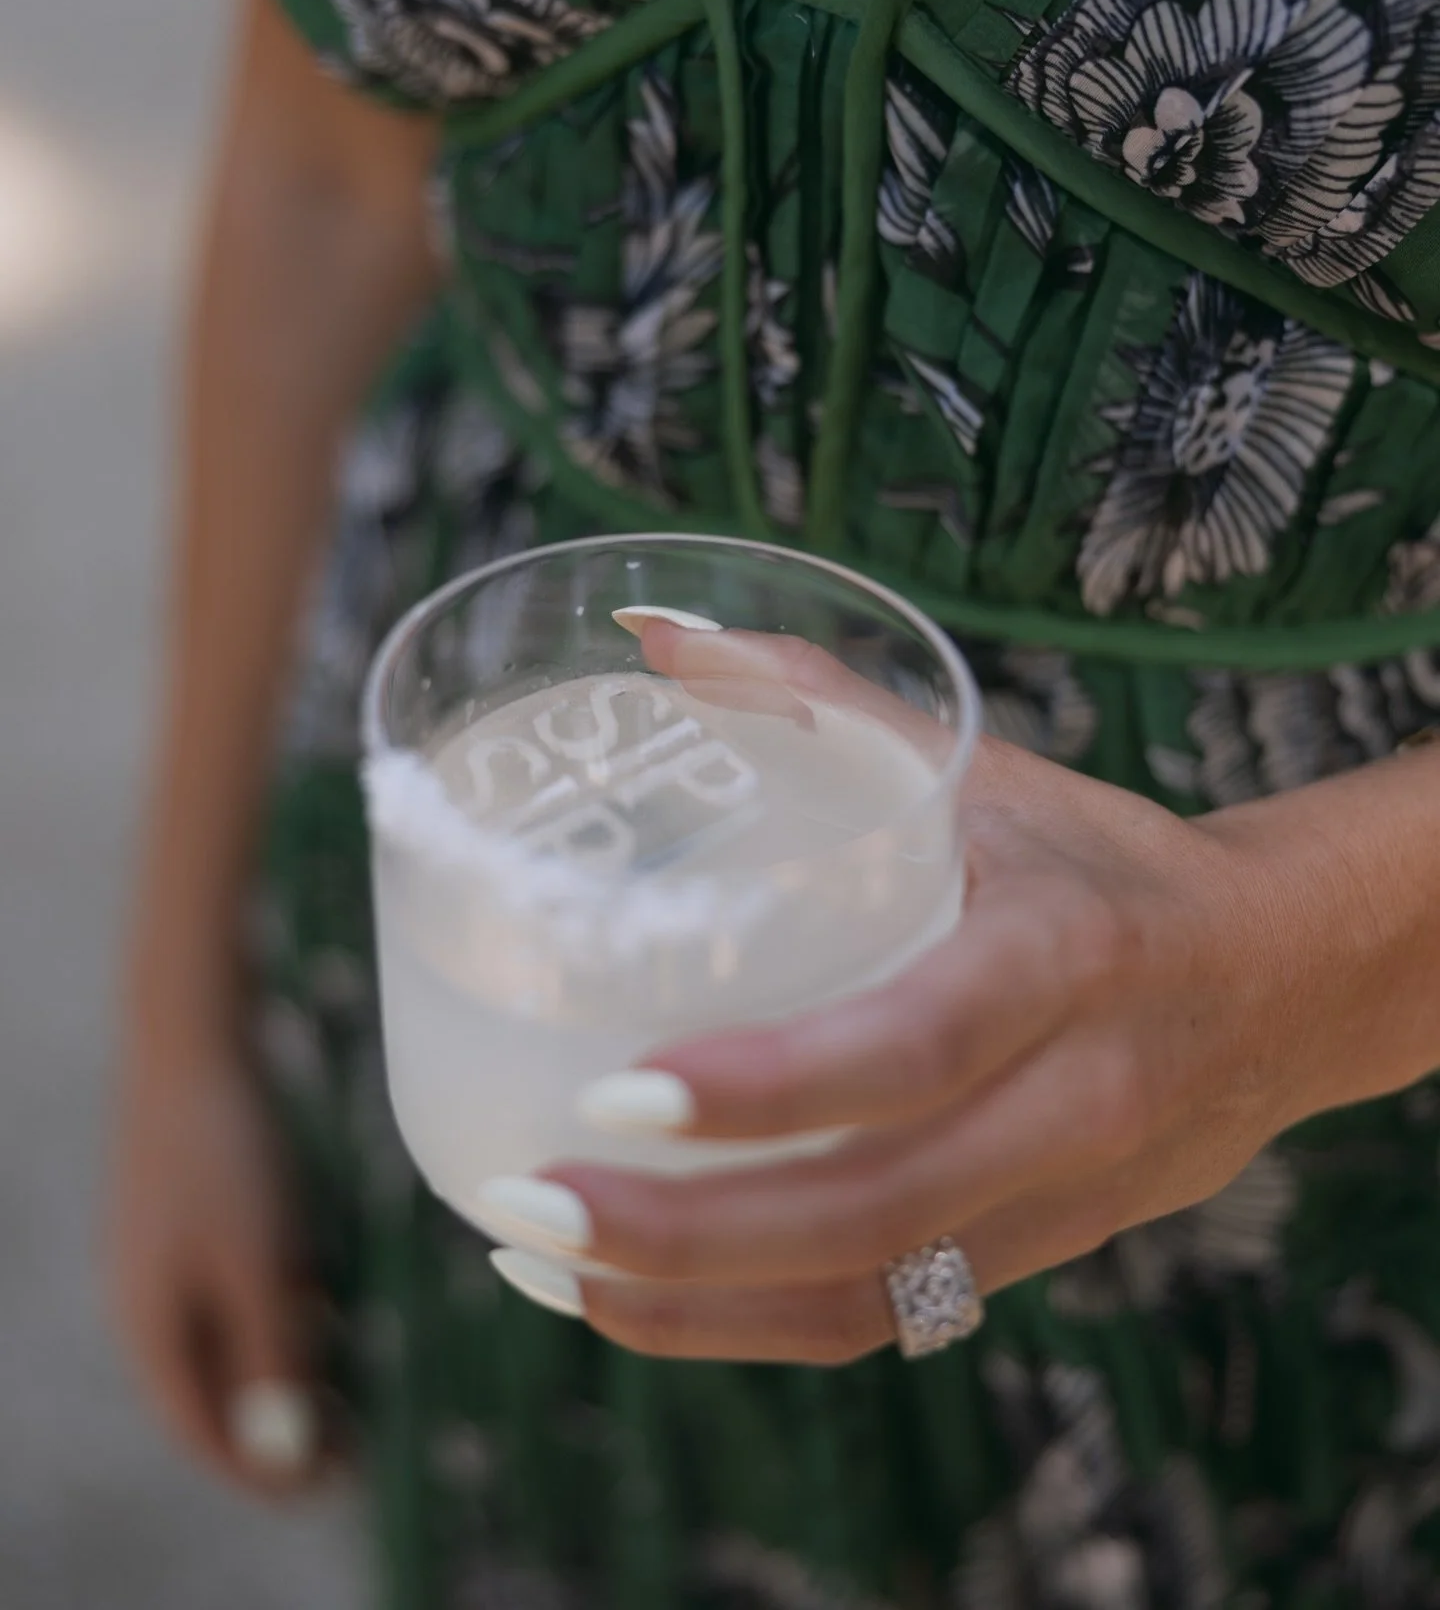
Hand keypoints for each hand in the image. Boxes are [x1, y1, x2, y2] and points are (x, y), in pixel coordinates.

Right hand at [110, 1013, 322, 1492]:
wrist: (194, 1038)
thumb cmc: (227, 1152)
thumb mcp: (259, 1264)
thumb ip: (271, 1358)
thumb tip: (284, 1454)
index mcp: (151, 1329)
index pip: (202, 1431)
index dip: (266, 1469)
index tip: (339, 1484)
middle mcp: (149, 1303)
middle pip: (215, 1390)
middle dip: (284, 1424)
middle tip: (361, 1441)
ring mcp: (167, 1258)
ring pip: (230, 1338)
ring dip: (289, 1366)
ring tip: (360, 1384)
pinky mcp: (193, 1217)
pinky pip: (235, 1289)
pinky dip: (281, 1311)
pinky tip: (331, 1306)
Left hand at [478, 621, 1403, 1363]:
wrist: (1276, 982)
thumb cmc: (1100, 861)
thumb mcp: (987, 773)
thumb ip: (820, 702)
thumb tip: (650, 635)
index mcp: (1066, 956)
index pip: (915, 1044)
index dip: (769, 1086)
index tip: (614, 1089)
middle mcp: (1073, 1100)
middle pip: (871, 1207)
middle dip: (684, 1230)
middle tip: (526, 1196)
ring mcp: (1057, 1203)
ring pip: (864, 1293)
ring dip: (691, 1302)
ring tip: (539, 1257)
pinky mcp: (1030, 1259)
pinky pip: (880, 1322)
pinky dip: (742, 1327)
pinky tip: (627, 1300)